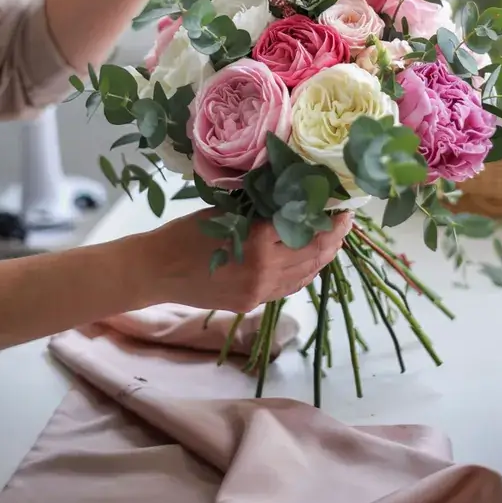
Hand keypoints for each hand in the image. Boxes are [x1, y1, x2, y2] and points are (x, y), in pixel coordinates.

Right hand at [140, 209, 352, 312]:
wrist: (156, 270)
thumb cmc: (185, 232)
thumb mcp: (227, 211)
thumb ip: (261, 210)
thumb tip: (294, 199)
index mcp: (259, 239)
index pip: (306, 226)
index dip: (329, 217)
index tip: (342, 204)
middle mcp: (266, 268)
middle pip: (314, 253)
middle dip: (334, 236)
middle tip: (345, 219)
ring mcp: (260, 290)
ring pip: (306, 273)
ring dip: (323, 255)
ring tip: (332, 237)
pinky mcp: (253, 303)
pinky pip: (289, 286)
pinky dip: (304, 271)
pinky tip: (308, 258)